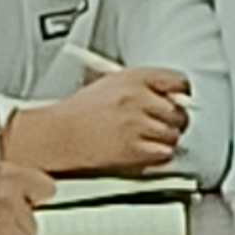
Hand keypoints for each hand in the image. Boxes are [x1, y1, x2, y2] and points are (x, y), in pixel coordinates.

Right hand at [4, 65, 191, 175]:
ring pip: (174, 134)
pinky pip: (164, 153)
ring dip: (166, 140)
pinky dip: (159, 156)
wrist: (52, 137)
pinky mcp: (131, 150)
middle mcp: (137, 98)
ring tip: (149, 140)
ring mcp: (135, 124)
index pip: (179, 82)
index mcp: (133, 77)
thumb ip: (144, 87)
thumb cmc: (76, 113)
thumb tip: (176, 96)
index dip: (182, 95)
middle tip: (163, 126)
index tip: (180, 101)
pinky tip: (145, 153)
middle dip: (174, 121)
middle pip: (180, 111)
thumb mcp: (110, 84)